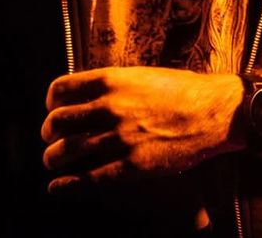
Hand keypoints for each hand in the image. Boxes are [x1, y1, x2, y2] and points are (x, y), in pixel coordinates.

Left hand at [40, 66, 241, 193]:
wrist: (213, 112)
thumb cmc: (181, 90)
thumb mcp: (140, 75)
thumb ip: (112, 85)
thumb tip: (88, 95)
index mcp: (110, 81)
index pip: (61, 90)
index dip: (51, 102)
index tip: (52, 109)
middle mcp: (109, 108)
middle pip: (58, 121)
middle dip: (48, 132)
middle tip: (49, 137)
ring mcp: (119, 138)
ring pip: (68, 150)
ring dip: (53, 158)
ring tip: (51, 161)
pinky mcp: (132, 166)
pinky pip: (90, 178)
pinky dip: (67, 185)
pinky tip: (57, 187)